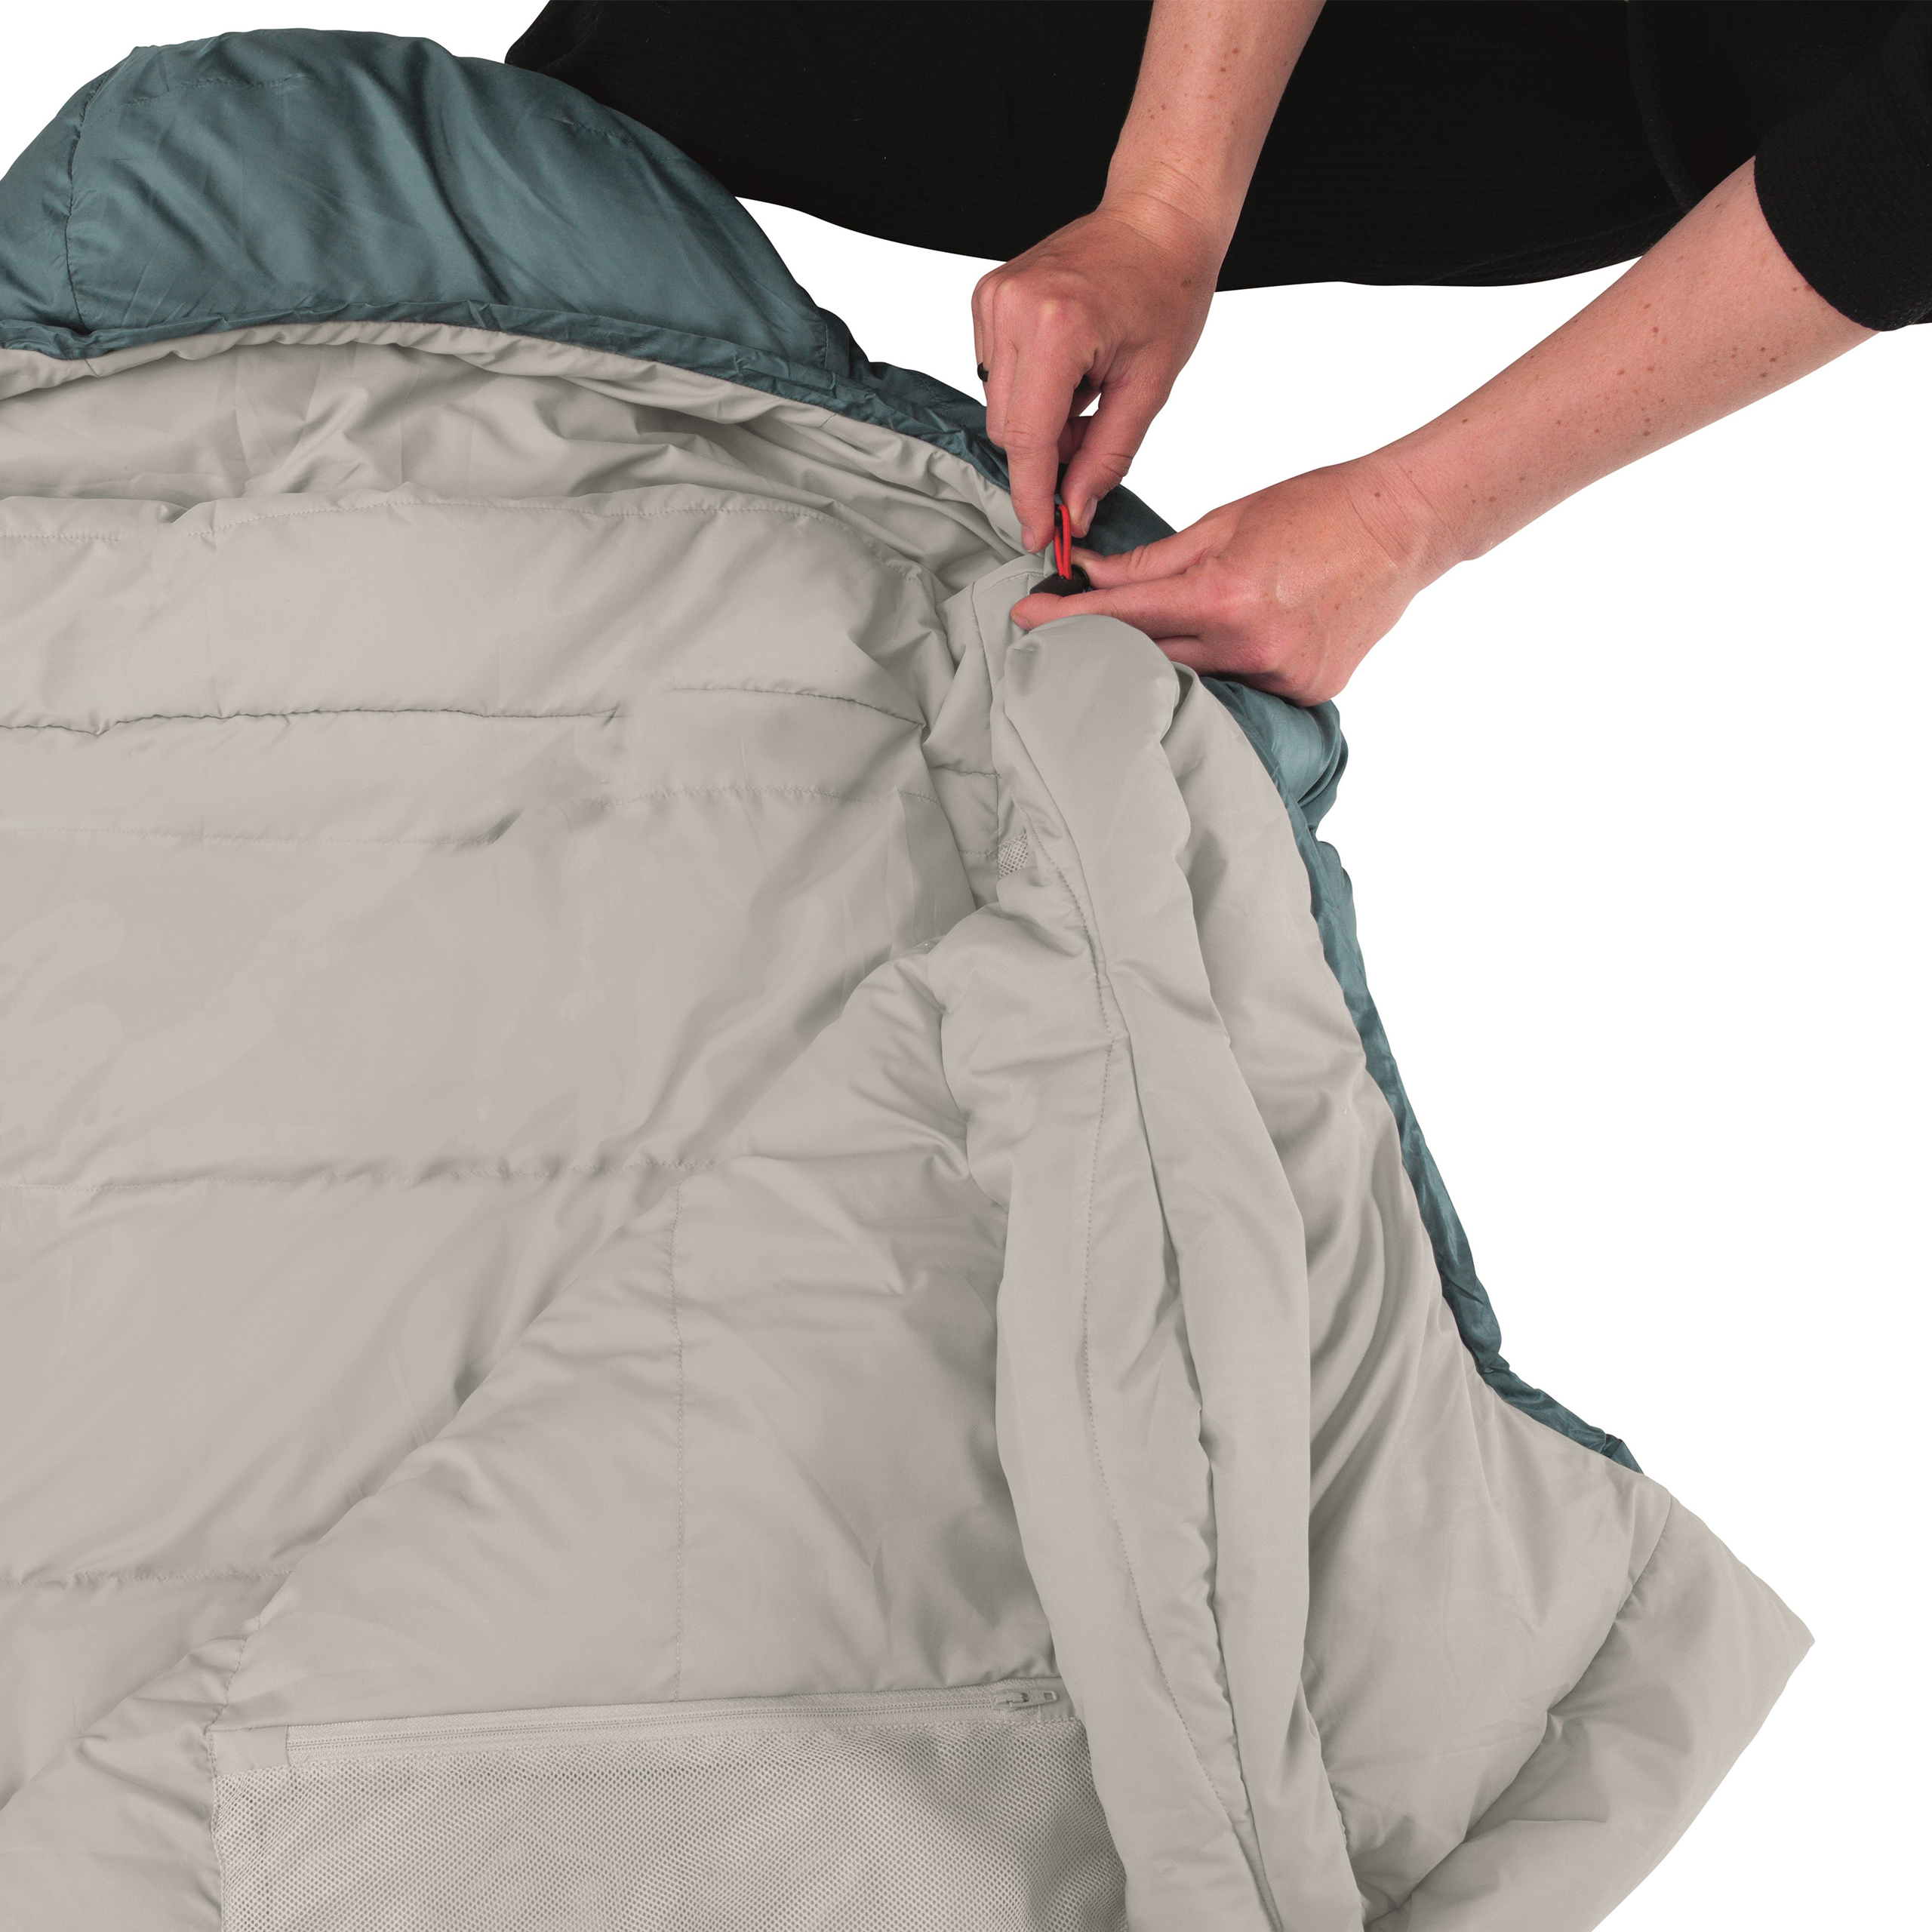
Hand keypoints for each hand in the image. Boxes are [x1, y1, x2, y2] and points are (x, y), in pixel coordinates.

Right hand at [972, 195, 1220, 553]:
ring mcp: (993, 299)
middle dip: (1047, 453)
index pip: (1029, 439)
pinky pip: (996, 373)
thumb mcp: (1149, 385)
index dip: (1033, 495)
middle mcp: (1013, 309)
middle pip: (1007, 428)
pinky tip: (1069, 364)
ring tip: (1088, 387)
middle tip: (1091, 435)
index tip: (1038, 533)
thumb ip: (1107, 455)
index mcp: (1057, 328)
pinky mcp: (986, 297)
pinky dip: (1032, 387)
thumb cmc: (1166, 287)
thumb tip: (1076, 509)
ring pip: (1000, 405)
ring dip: (1040, 418)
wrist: (1157, 218)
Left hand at [1009, 456, 1443, 705]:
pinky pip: (1244, 690)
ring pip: (1196, 681)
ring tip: (1150, 647)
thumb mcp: (1226, 521)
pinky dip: (1224, 672)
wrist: (1404, 527)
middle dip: (1108, 646)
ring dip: (1165, 665)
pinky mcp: (1308, 692)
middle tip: (1070, 638)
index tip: (1022, 621)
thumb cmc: (1318, 510)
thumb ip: (1154, 561)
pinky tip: (1222, 653)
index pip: (1124, 617)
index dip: (1066, 620)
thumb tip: (1092, 577)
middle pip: (1150, 659)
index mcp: (1223, 596)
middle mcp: (1250, 646)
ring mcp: (1281, 677)